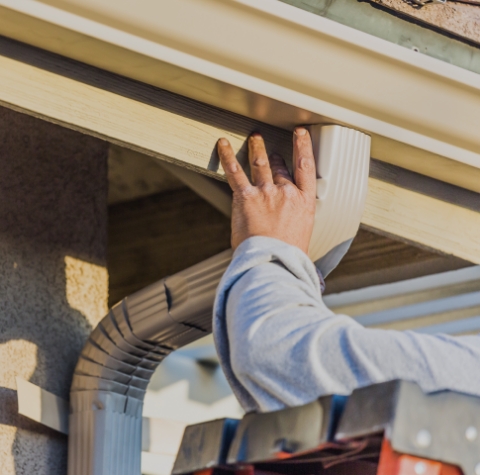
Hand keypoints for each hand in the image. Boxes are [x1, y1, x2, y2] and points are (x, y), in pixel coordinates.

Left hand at [217, 128, 316, 253]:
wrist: (274, 262)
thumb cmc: (287, 257)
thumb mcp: (302, 237)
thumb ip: (297, 224)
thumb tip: (294, 232)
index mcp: (304, 202)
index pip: (306, 167)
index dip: (303, 147)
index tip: (301, 135)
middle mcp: (286, 192)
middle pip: (280, 168)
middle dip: (275, 158)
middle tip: (271, 153)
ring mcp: (266, 192)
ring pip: (260, 163)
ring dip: (257, 148)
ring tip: (255, 138)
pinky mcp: (246, 197)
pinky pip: (235, 172)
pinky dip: (227, 156)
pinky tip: (222, 144)